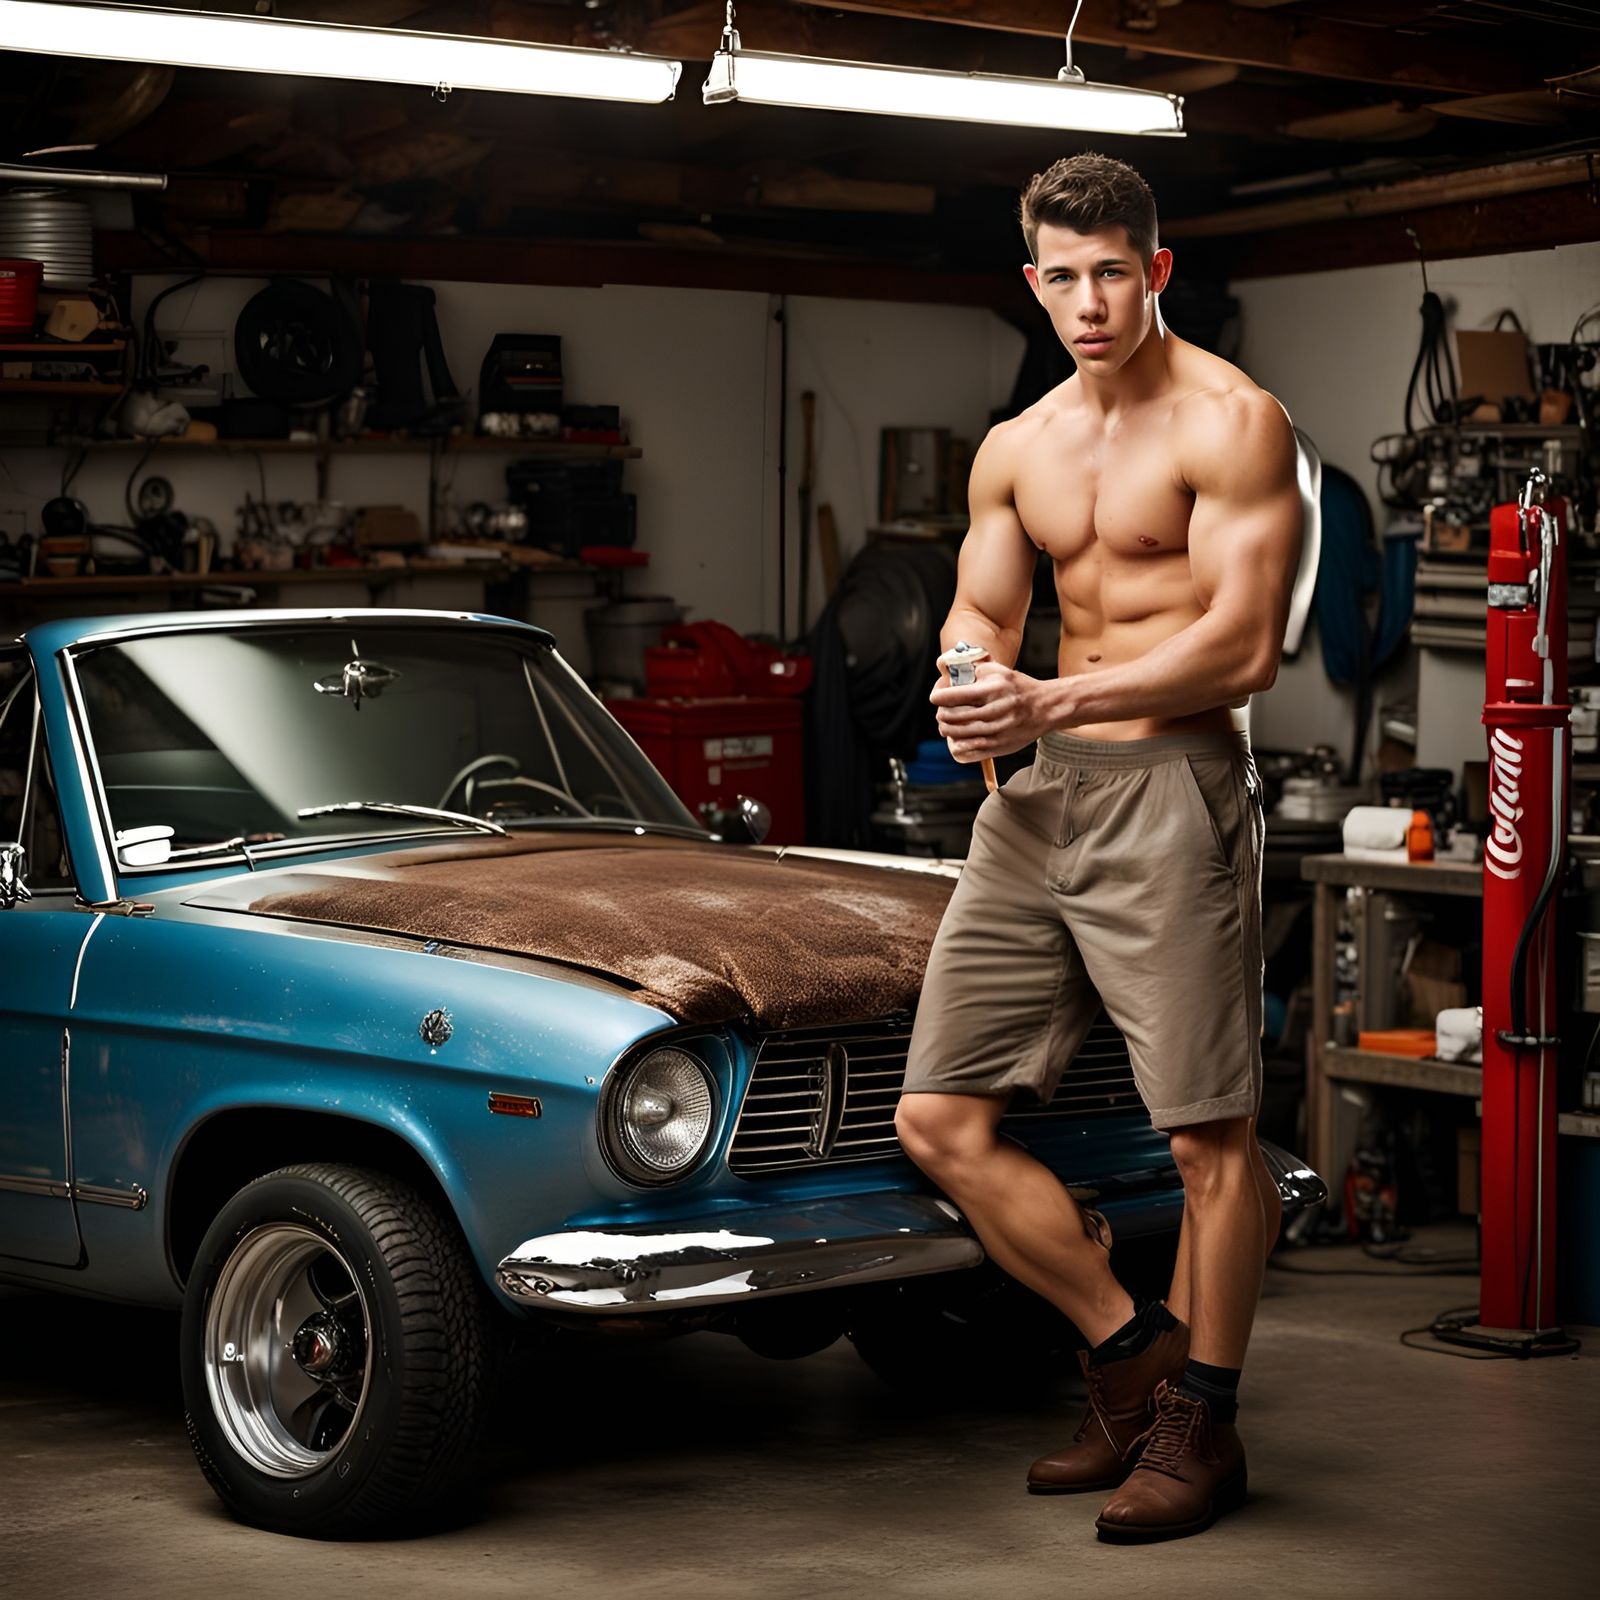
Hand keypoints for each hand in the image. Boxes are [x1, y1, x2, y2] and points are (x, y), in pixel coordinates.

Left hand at [930, 661, 1053, 762]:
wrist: (1045, 708)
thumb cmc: (1018, 687)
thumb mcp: (998, 670)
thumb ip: (972, 669)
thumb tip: (947, 672)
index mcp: (991, 690)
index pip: (949, 696)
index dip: (937, 695)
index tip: (937, 695)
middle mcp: (993, 712)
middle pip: (948, 717)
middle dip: (941, 712)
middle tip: (943, 709)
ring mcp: (995, 732)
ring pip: (953, 734)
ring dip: (946, 728)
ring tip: (949, 722)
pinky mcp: (997, 748)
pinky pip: (964, 752)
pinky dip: (955, 745)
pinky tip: (959, 736)